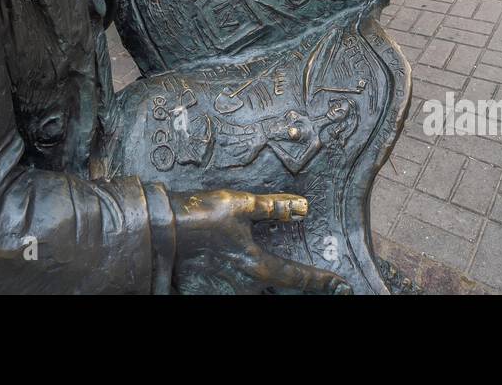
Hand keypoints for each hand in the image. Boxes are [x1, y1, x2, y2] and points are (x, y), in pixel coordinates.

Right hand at [168, 189, 351, 294]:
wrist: (160, 235)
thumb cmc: (199, 217)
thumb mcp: (239, 205)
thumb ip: (273, 208)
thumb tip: (302, 208)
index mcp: (257, 268)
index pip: (299, 278)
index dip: (322, 282)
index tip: (342, 285)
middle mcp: (245, 288)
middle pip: (280, 294)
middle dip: (297, 289)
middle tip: (315, 285)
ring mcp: (226, 294)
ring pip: (257, 295)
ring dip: (268, 288)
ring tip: (271, 275)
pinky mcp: (207, 294)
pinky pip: (234, 293)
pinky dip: (245, 287)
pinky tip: (242, 276)